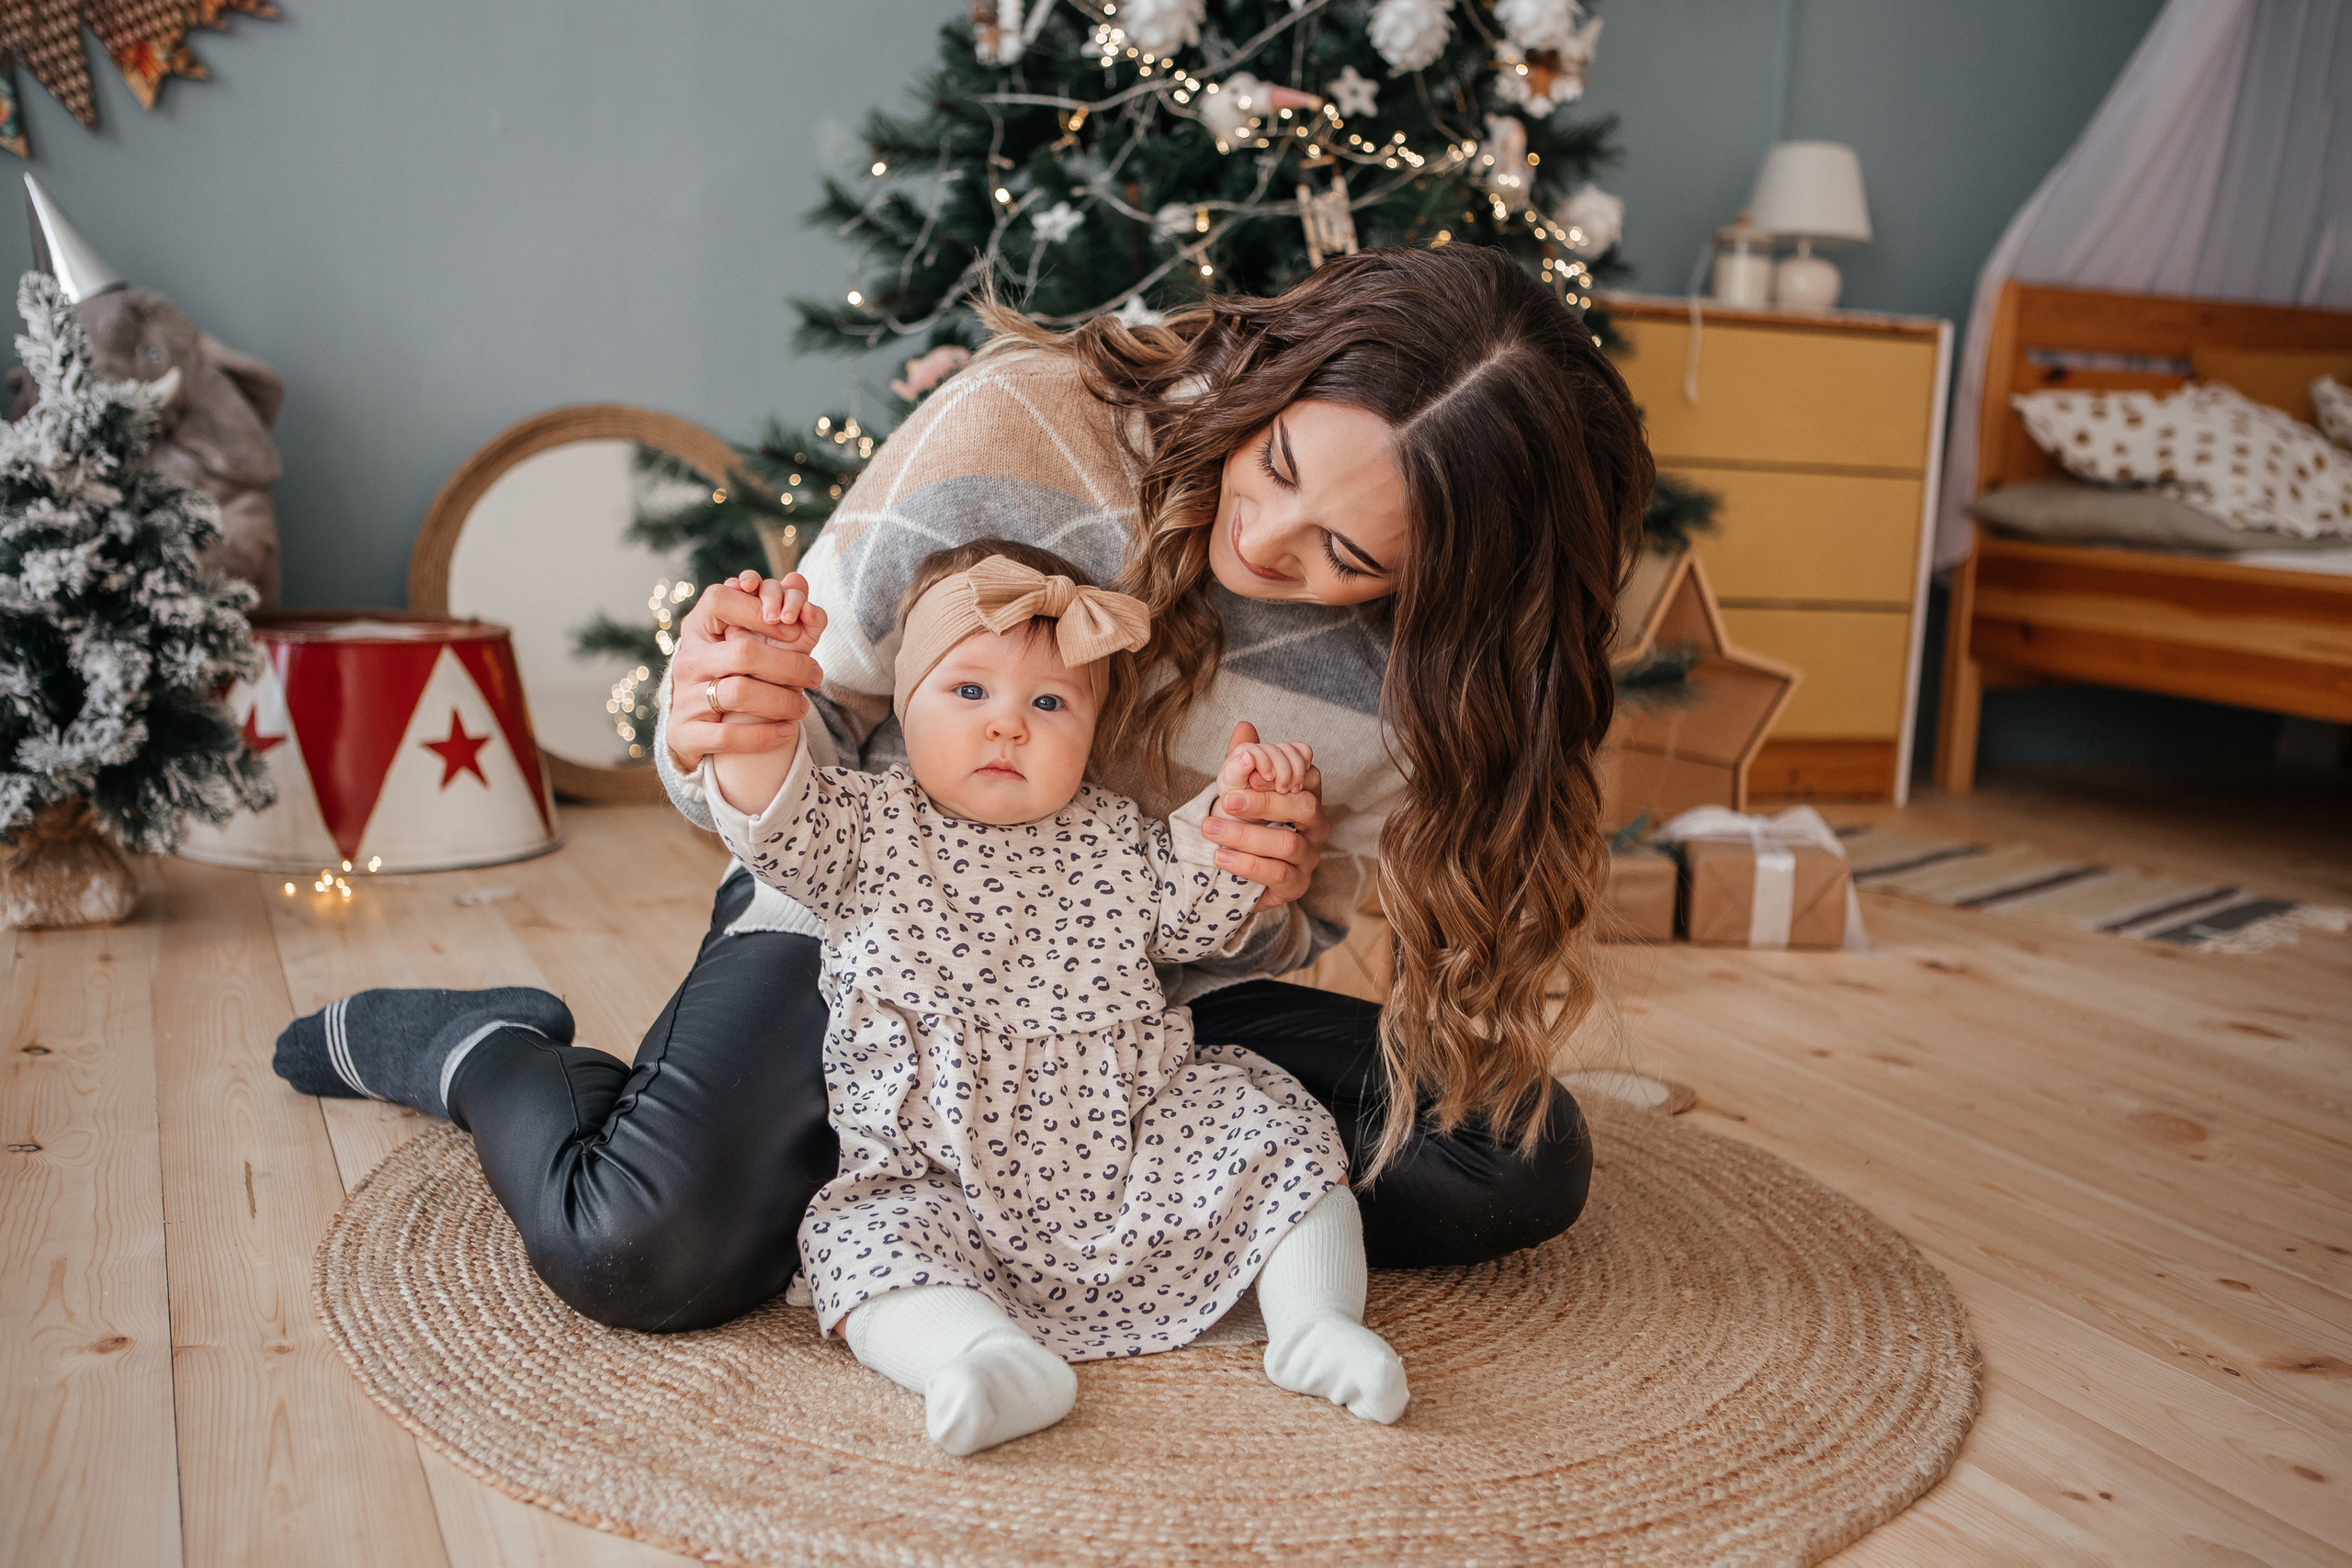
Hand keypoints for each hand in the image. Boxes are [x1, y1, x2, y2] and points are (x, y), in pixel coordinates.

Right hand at [665, 570, 829, 772]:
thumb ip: (774, 612)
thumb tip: (798, 580)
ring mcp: (683, 698)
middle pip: (744, 652)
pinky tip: (788, 730)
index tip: (795, 625)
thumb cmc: (732, 672)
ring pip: (740, 693)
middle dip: (789, 663)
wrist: (694, 726)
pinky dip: (766, 734)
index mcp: (698, 628)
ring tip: (803, 705)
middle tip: (816, 674)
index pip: (720, 600)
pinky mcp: (685, 734)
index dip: (759, 609)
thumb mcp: (748, 640)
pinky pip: (730, 736)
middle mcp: (688, 659)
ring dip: (783, 700)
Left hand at [1203, 721, 1326, 911]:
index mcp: (1306, 796)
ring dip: (1245, 836)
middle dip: (1263, 802)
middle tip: (1227, 800)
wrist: (1229, 872)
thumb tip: (1244, 727)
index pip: (1308, 777)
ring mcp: (1309, 857)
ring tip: (1210, 829)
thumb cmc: (1241, 823)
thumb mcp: (1238, 789)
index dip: (1282, 773)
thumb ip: (1243, 759)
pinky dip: (1247, 864)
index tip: (1249, 774)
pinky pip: (1279, 874)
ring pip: (1288, 843)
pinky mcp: (1297, 885)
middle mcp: (1315, 826)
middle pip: (1303, 807)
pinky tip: (1220, 856)